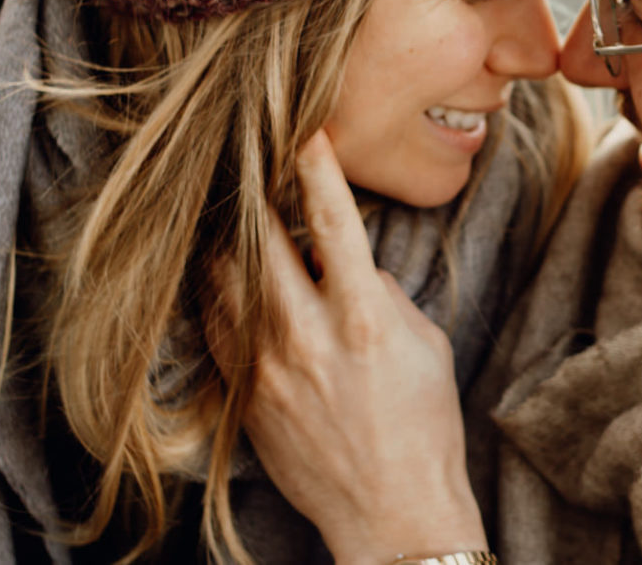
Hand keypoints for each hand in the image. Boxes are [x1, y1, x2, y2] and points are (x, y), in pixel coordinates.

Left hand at [209, 130, 485, 564]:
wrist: (392, 511)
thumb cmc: (423, 426)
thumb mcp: (426, 345)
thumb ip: (382, 293)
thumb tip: (346, 262)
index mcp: (365, 318)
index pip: (333, 221)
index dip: (316, 166)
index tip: (306, 129)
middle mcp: (308, 336)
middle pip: (261, 239)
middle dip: (255, 191)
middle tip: (250, 159)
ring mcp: (268, 369)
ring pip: (224, 278)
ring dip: (228, 237)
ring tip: (231, 210)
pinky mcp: (245, 397)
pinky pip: (215, 326)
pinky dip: (217, 290)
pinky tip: (224, 272)